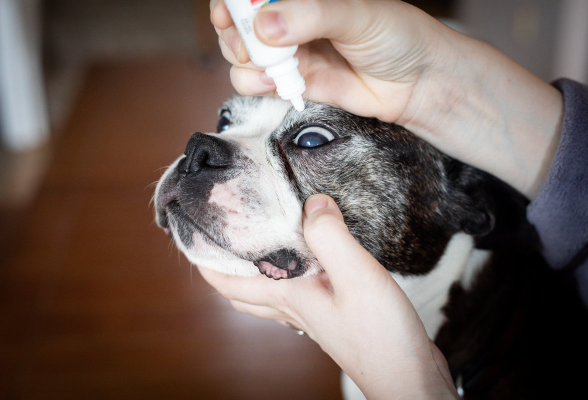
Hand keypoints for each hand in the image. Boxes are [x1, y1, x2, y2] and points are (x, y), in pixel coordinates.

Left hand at [198, 194, 457, 398]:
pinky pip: (296, 292)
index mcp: (286, 295)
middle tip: (221, 235)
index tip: (191, 233)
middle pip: (241, 289)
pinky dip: (287, 275)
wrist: (406, 375)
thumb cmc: (379, 334)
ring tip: (256, 242)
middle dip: (222, 266)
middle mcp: (291, 306)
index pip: (226, 280)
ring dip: (252, 271)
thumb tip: (312, 203)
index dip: (204, 260)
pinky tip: (308, 260)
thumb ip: (329, 236)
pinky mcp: (332, 315)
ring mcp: (311, 315)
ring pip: (266, 293)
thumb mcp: (355, 275)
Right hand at [211, 0, 562, 198]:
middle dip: (236, 33)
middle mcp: (292, 19)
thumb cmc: (397, 36)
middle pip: (239, 23)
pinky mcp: (295, 81)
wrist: (417, 83)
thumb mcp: (357, 14)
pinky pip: (257, 83)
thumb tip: (266, 26)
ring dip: (246, 61)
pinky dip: (258, 84)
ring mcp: (291, 50)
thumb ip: (311, 16)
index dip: (234, 1)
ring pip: (242, 55)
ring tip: (272, 64)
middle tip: (250, 41)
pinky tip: (278, 82)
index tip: (230, 11)